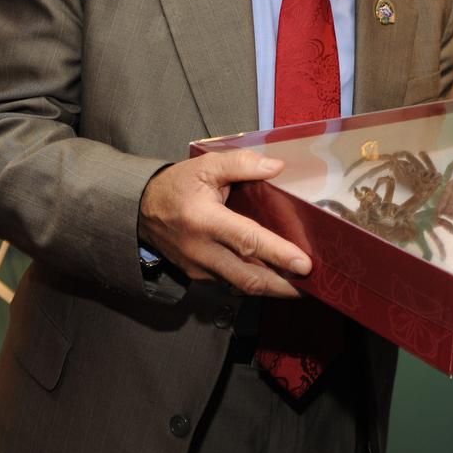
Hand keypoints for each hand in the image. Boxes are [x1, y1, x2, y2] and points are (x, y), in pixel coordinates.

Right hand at [138, 150, 309, 297]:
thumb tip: (277, 167)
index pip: (247, 241)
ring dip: (274, 289)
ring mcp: (200, 268)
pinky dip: (257, 284)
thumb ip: (241, 164)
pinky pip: (233, 283)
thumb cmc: (176, 186)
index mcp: (205, 221)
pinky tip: (277, 279)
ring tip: (303, 286)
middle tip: (314, 284)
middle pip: (249, 277)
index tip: (304, 264)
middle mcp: (202, 250)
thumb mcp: (205, 166)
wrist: (139, 211)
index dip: (278, 254)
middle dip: (284, 286)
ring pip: (242, 285)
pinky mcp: (200, 276)